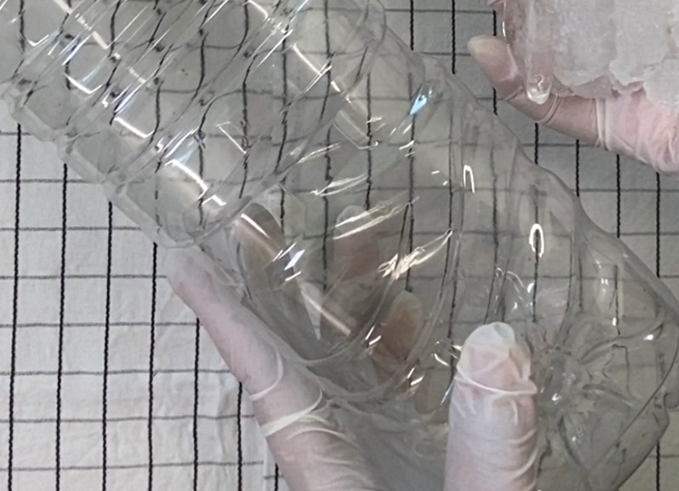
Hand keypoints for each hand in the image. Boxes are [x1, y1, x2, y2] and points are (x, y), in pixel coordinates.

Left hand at [165, 244, 538, 490]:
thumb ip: (487, 453)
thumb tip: (496, 343)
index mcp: (332, 479)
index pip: (269, 382)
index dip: (225, 318)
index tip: (183, 259)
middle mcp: (343, 471)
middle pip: (299, 363)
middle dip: (286, 287)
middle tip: (273, 214)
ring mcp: (377, 474)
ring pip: (347, 380)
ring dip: (349, 313)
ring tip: (364, 245)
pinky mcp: (413, 481)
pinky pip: (392, 410)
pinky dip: (400, 360)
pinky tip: (422, 329)